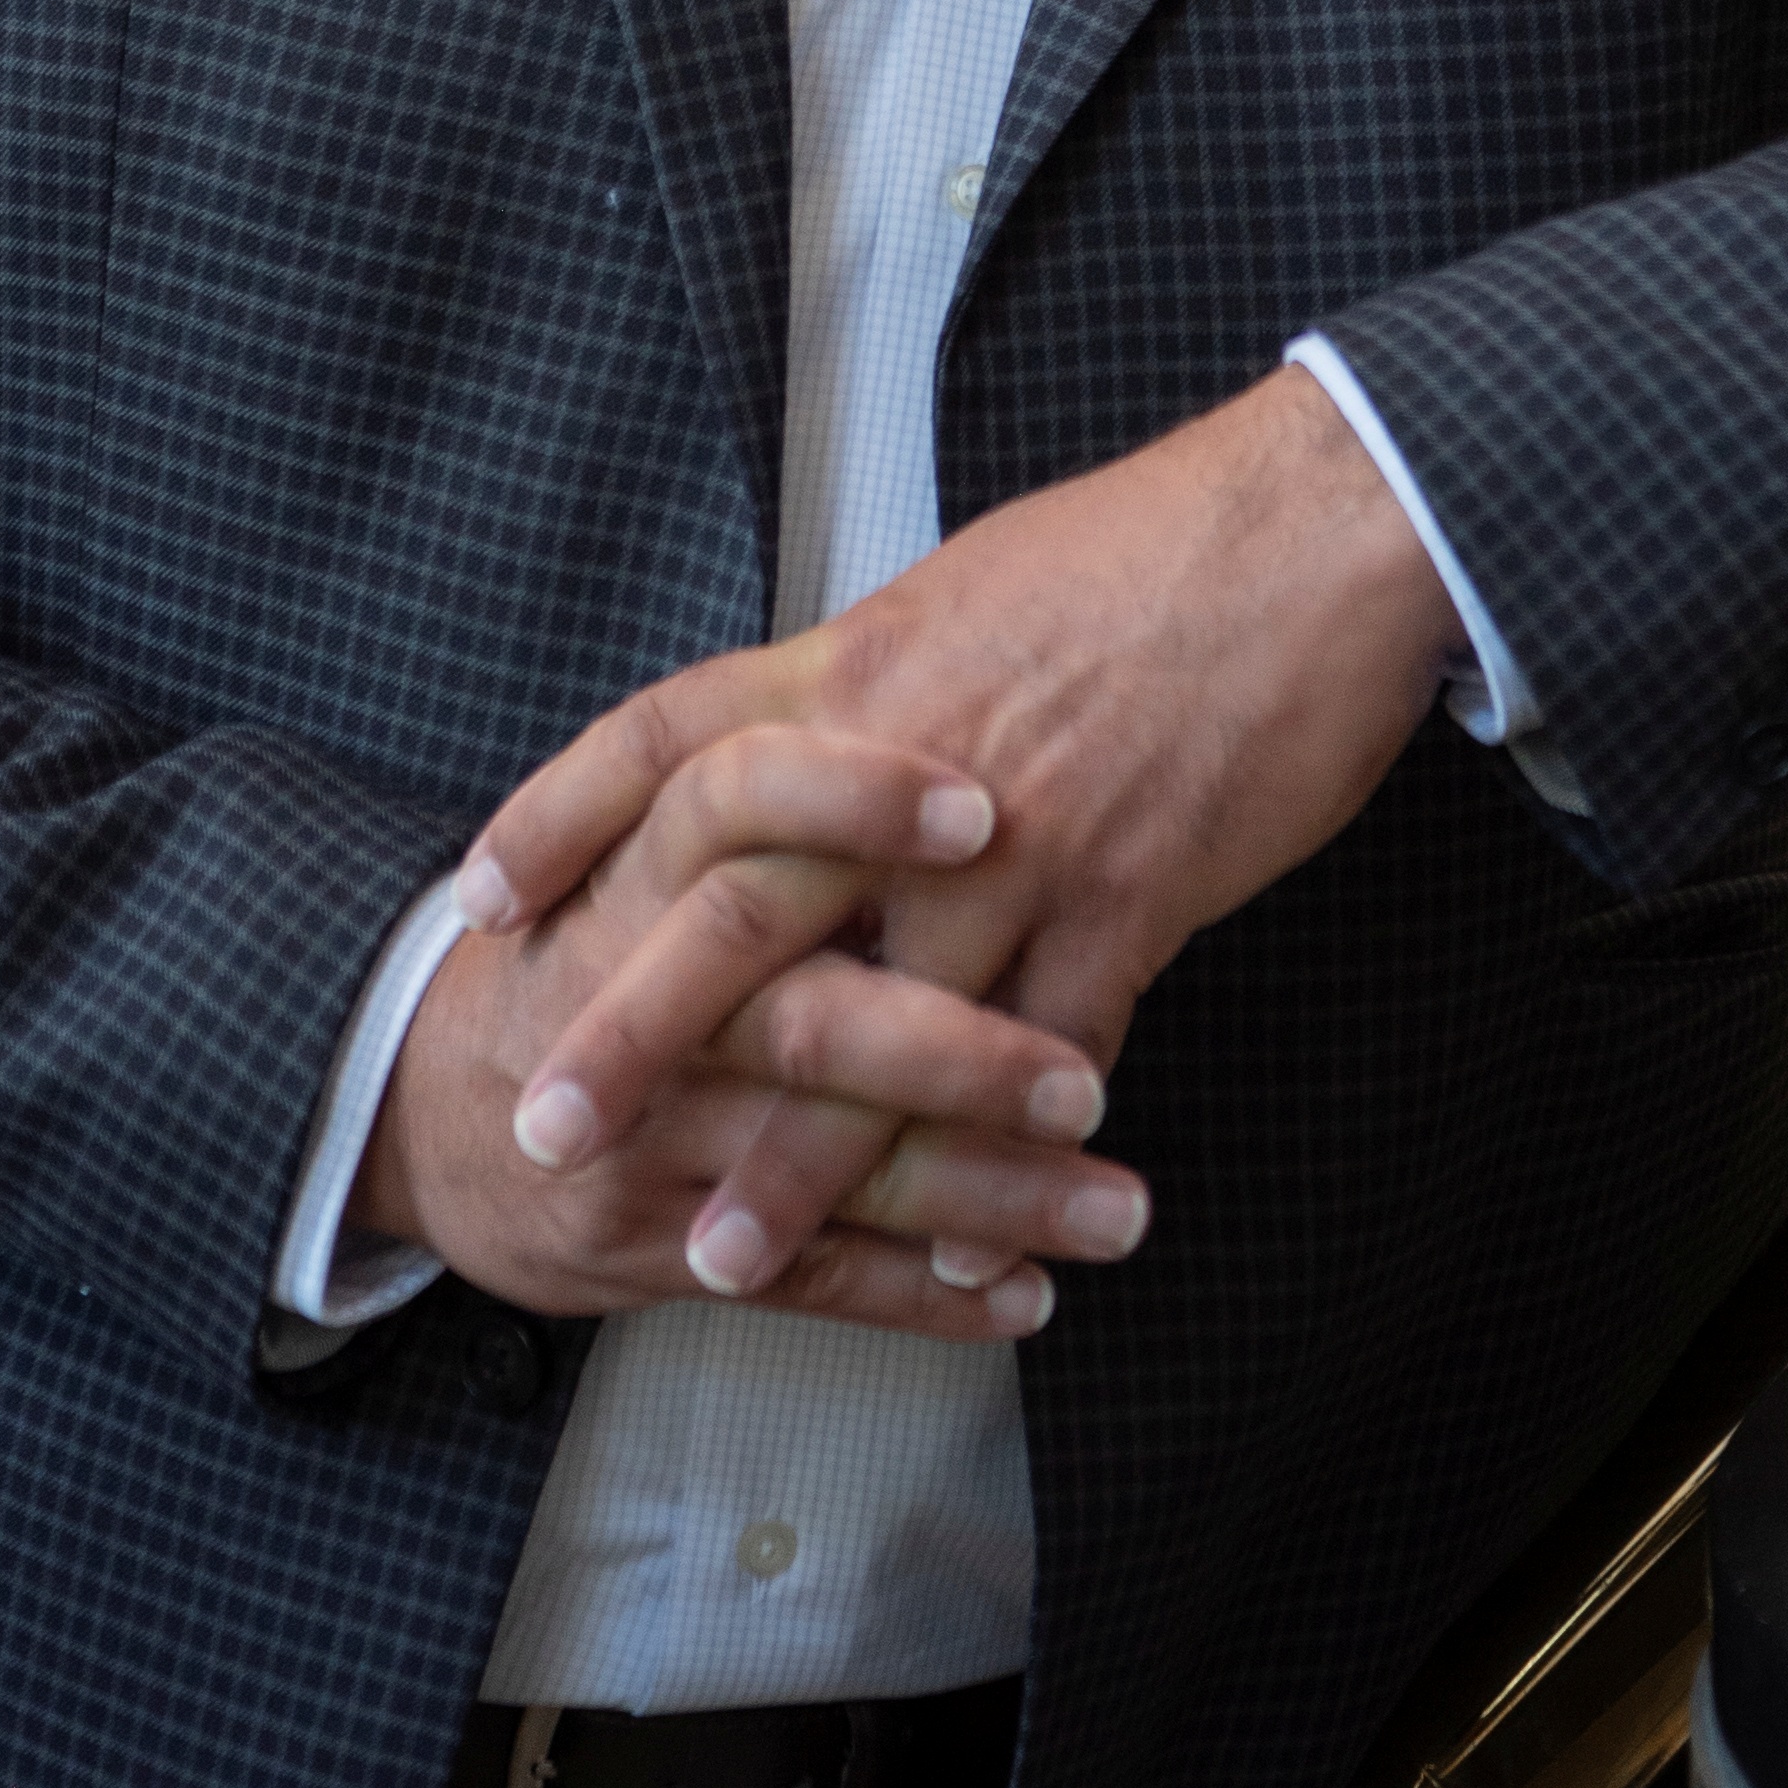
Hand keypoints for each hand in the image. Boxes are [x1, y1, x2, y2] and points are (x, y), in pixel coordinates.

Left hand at [457, 372, 1459, 1300]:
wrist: (1307, 534)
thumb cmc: (1152, 550)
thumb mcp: (971, 589)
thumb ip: (881, 685)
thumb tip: (822, 738)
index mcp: (859, 664)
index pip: (666, 738)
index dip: (561, 813)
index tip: (480, 898)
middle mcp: (908, 758)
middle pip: (735, 908)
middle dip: (633, 1035)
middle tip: (549, 1130)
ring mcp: (1018, 839)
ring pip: (877, 1024)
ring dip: (797, 1162)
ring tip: (721, 1254)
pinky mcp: (1128, 897)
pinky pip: (1040, 1061)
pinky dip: (995, 1172)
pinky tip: (959, 1254)